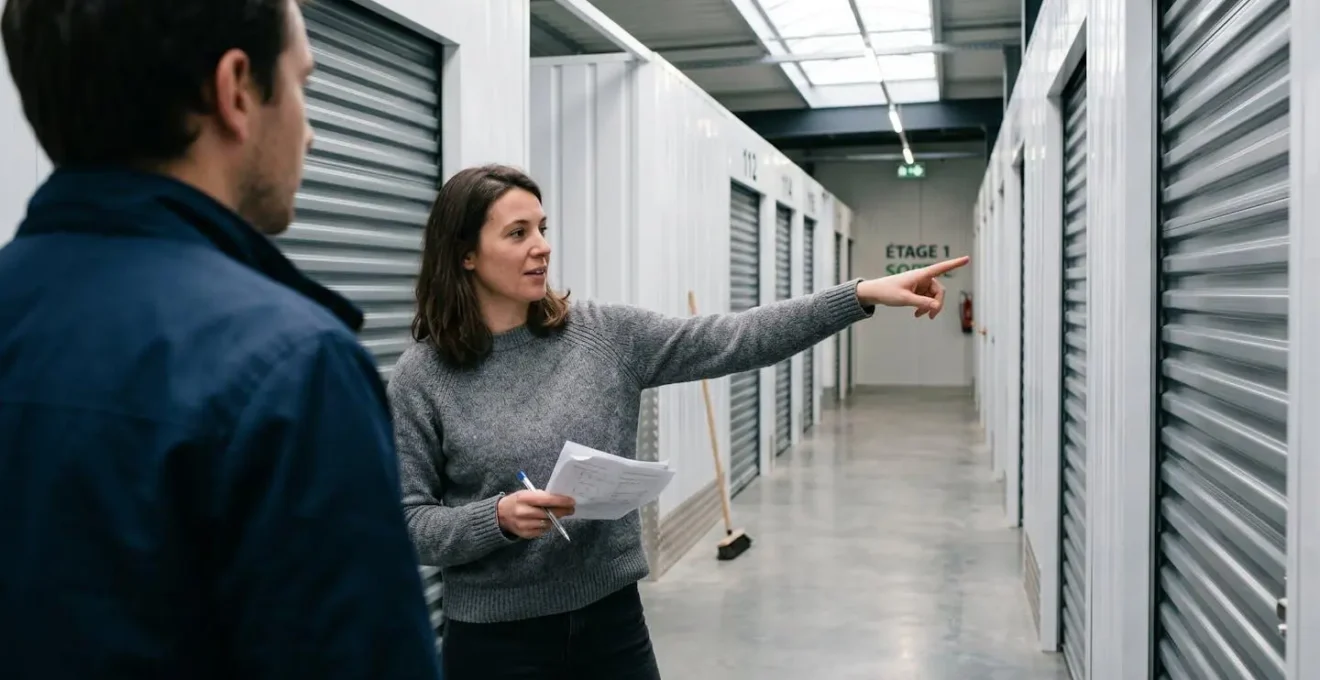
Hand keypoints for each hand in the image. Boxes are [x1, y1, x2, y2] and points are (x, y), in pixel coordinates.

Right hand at [497, 490, 575, 538]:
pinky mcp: (525, 534)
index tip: (572, 501)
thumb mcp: (526, 493)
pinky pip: (542, 531)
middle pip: (548, 513)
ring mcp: (523, 525)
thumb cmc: (517, 501)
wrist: (500, 515)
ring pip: (547, 523)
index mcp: (524, 498)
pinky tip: (545, 521)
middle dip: (562, 511)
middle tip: (571, 509)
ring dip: (555, 519)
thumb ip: (542, 496)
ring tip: (557, 514)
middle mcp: (523, 512)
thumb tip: (561, 500)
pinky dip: (547, 526)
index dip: (561, 501)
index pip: (546, 500)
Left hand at [856, 256, 970, 318]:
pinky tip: (917, 314)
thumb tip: (936, 306)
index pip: (941, 268)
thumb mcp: (904, 299)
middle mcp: (922, 278)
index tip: (967, 259)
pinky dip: (924, 307)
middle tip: (932, 316)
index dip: (955, 264)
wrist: (875, 293)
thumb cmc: (887, 291)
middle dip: (937, 303)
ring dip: (929, 307)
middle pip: (939, 290)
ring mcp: (920, 284)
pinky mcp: (917, 290)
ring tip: (919, 315)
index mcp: (921, 275)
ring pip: (933, 296)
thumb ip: (921, 302)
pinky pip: (926, 299)